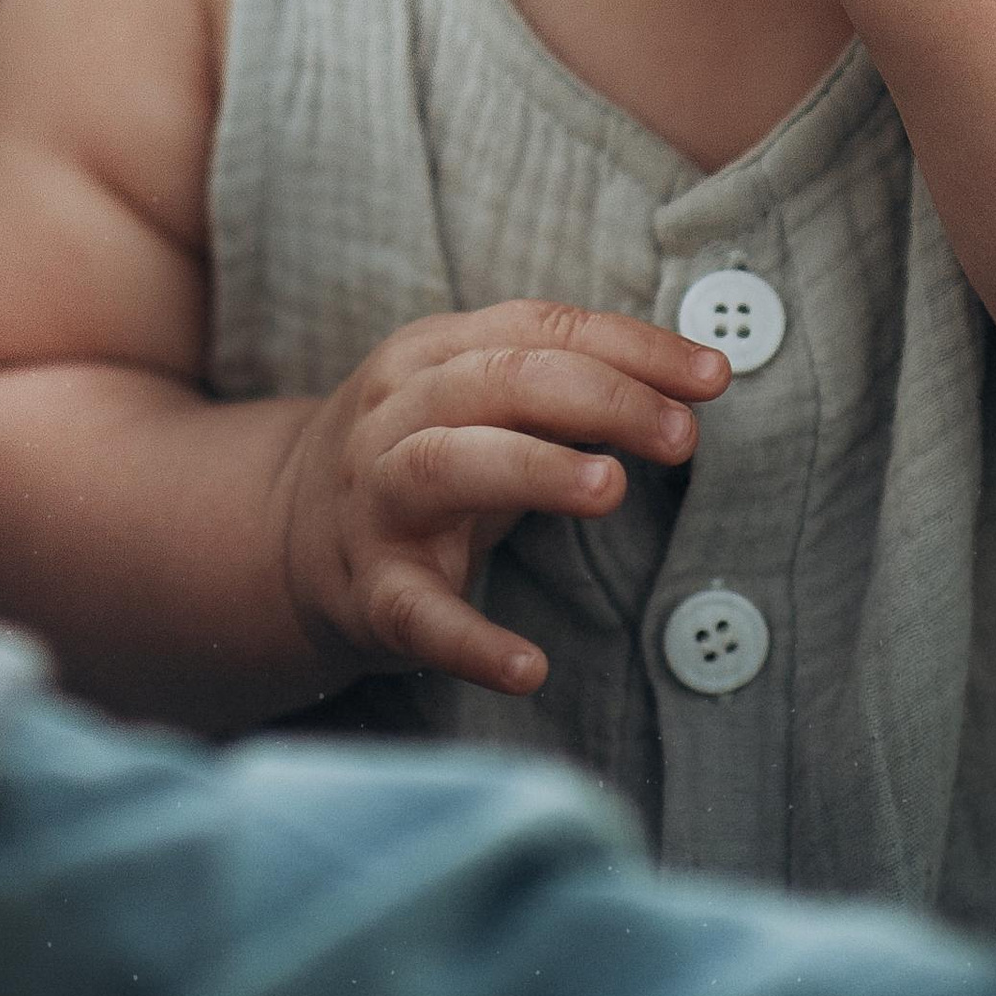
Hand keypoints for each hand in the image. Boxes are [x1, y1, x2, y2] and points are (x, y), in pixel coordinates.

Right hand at [274, 301, 727, 695]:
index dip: (630, 346)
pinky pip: (420, 615)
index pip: (538, 328)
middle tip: (682, 434)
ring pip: (448, 465)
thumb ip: (566, 386)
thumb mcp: (476, 403)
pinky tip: (529, 668)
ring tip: (609, 487)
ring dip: (533, 468)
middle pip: (499, 380)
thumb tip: (689, 382)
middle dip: (600, 398)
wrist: (284, 537)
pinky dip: (473, 642)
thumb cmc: (421, 458)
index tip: (712, 376)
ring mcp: (374, 502)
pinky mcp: (369, 593)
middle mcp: (396, 415)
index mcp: (431, 355)